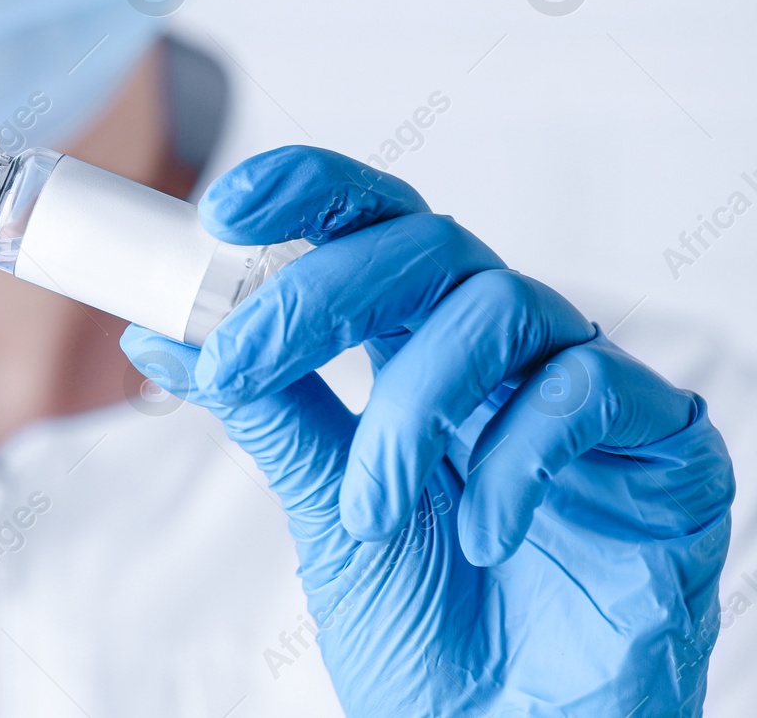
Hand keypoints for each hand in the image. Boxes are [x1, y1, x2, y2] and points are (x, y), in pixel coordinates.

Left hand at [122, 146, 732, 715]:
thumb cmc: (425, 632)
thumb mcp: (324, 506)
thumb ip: (263, 407)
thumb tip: (159, 329)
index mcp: (416, 349)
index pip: (368, 229)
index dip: (304, 193)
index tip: (222, 206)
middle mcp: (500, 354)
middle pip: (427, 244)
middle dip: (322, 290)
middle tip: (243, 356)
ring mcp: (583, 391)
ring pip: (499, 309)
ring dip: (410, 408)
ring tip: (368, 510)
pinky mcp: (666, 446)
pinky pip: (589, 393)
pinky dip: (516, 461)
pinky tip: (482, 537)